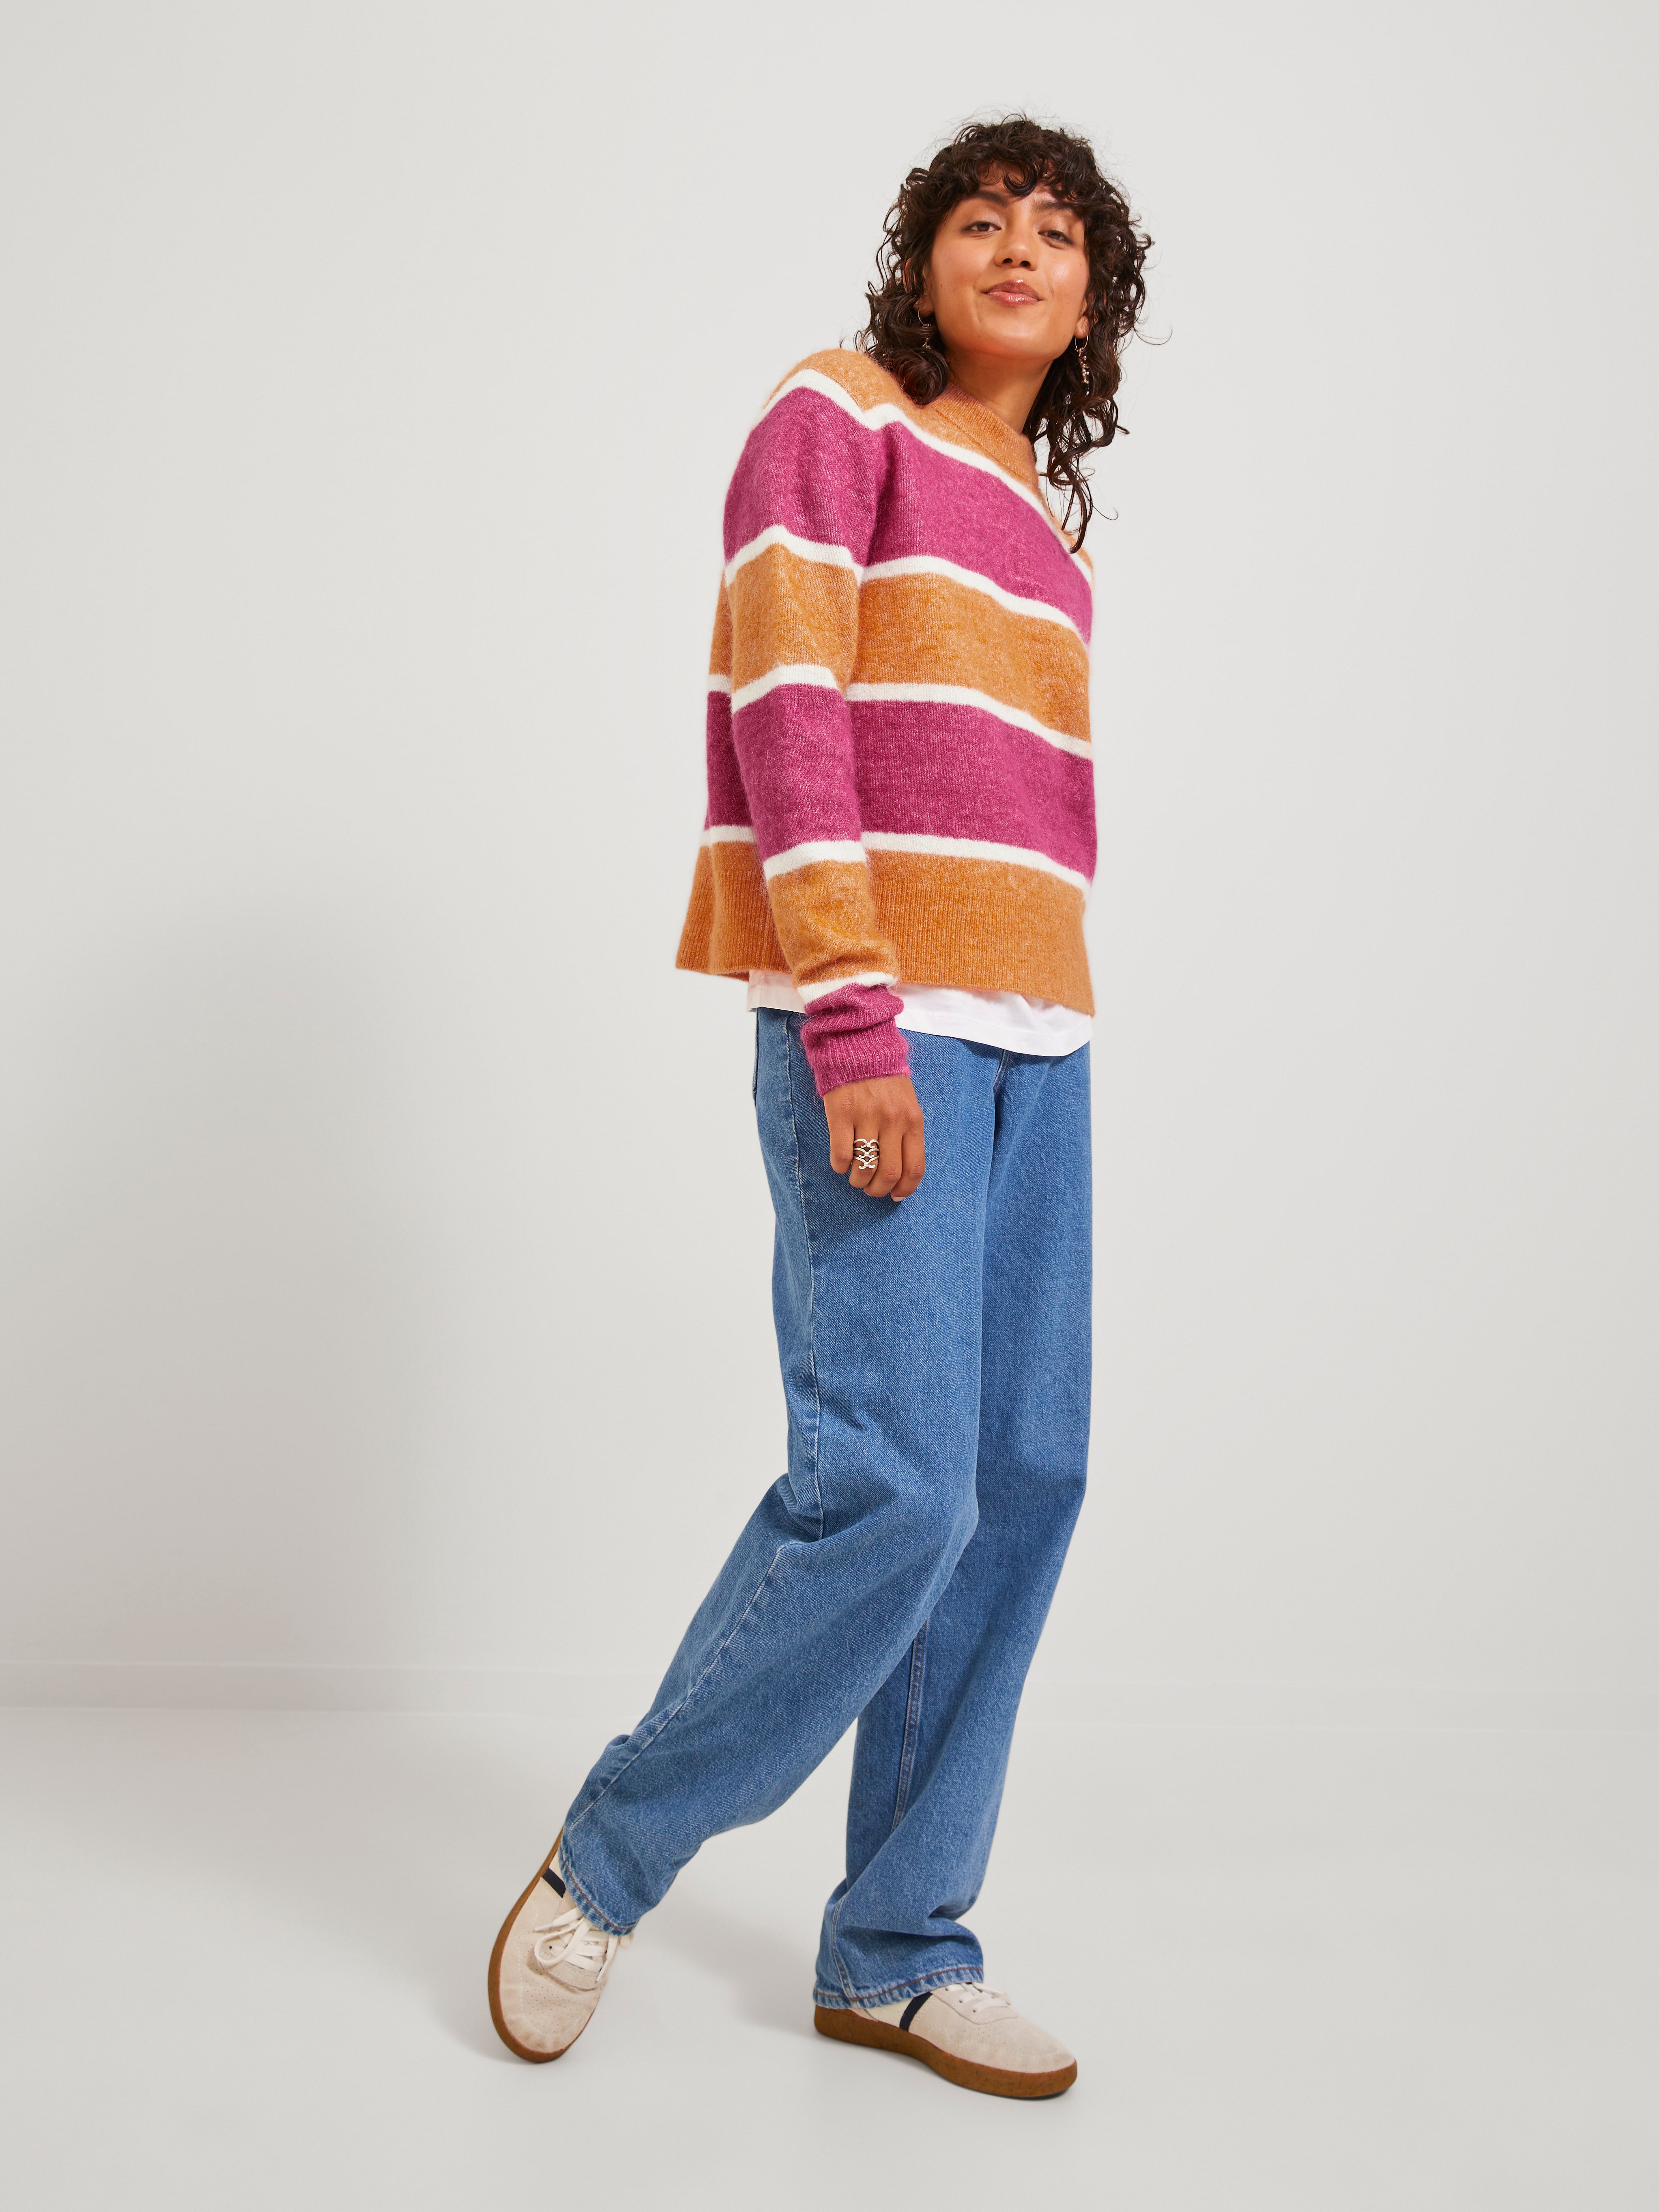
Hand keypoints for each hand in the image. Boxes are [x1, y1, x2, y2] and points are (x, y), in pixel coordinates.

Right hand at [822, 1075, 925, 1200]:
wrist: (860, 1048)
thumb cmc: (885, 1081)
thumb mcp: (907, 1105)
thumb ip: (907, 1135)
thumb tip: (901, 1176)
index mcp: (912, 1120)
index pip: (914, 1168)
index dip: (904, 1189)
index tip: (895, 1196)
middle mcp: (892, 1120)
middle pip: (888, 1174)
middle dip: (878, 1190)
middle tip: (870, 1189)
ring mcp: (866, 1117)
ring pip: (864, 1168)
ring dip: (858, 1181)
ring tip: (855, 1177)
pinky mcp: (841, 1114)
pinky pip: (841, 1155)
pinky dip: (840, 1167)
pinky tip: (841, 1162)